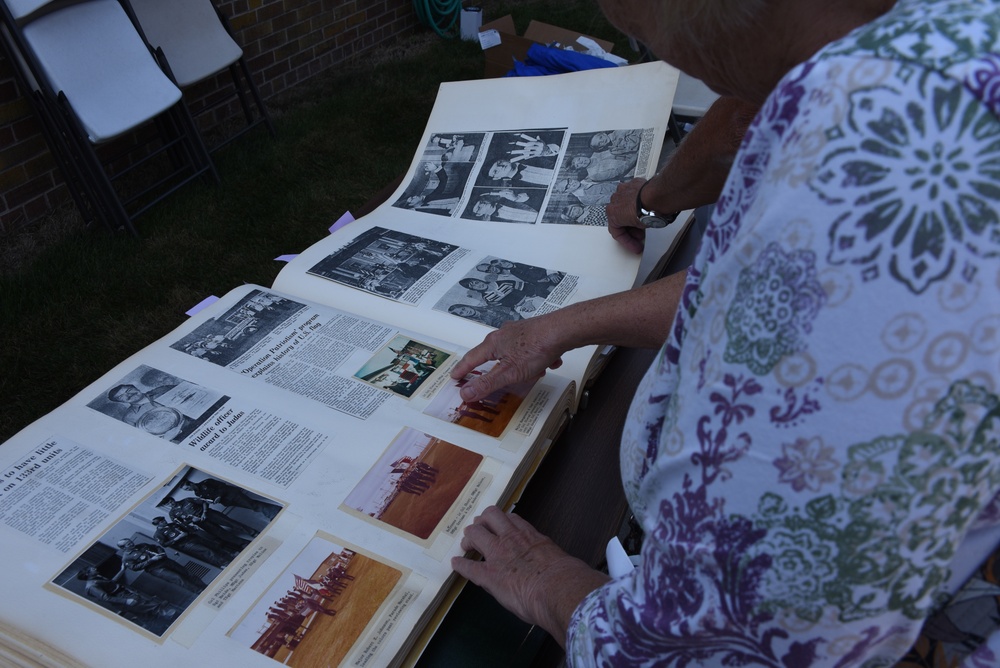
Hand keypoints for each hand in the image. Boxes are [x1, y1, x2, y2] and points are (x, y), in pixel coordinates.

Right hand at [450, 315, 565, 402]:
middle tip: (491, 377)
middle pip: (493, 354)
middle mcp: (504, 335)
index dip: (462, 369)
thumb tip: (465, 393)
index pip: (471, 358)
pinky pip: (531, 349)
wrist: (562, 330)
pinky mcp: (535, 332)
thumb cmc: (536, 347)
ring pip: (514, 352)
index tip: (455, 376)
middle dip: (496, 368)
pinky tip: (548, 364)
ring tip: (533, 373)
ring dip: (522, 366)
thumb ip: (486, 383)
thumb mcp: (508, 373)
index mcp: (493, 344)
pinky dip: (537, 358)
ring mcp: (520, 332)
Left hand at [451, 506, 608, 642]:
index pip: (511, 519)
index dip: (502, 521)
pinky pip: (468, 566)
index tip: (498, 526)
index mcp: (530, 536)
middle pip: (490, 516)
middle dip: (481, 522)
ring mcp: (498, 554)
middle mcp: (511, 539)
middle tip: (478, 533)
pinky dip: (460, 565)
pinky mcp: (489, 575)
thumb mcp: (558, 559)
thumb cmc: (566, 577)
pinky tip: (455, 564)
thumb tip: (558, 566)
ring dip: (469, 538)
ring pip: (475, 533)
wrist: (558, 590)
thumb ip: (550, 557)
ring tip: (467, 546)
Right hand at [606, 178, 646, 253]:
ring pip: (626, 205)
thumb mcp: (639, 227)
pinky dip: (638, 202)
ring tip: (644, 222)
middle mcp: (615, 200)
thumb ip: (635, 227)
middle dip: (630, 229)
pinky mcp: (633, 183)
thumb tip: (639, 228)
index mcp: (612, 212)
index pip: (616, 232)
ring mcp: (623, 190)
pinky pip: (633, 196)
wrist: (657, 197)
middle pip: (620, 218)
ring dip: (632, 214)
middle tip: (639, 236)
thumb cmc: (647, 211)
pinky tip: (645, 208)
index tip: (634, 246)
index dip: (627, 242)